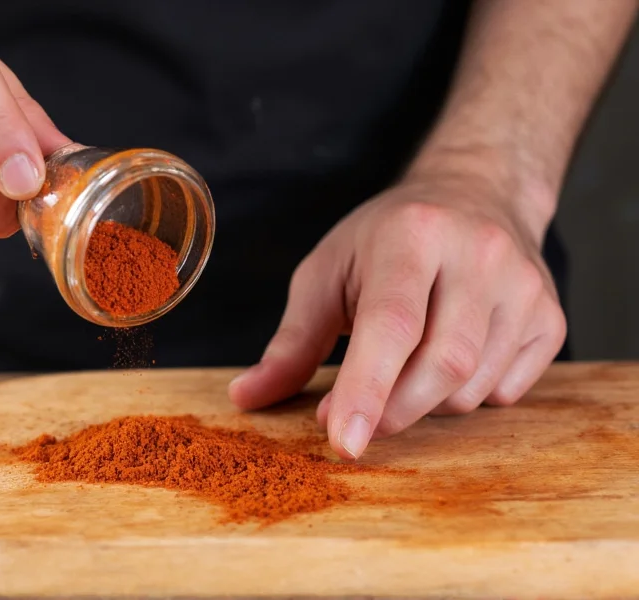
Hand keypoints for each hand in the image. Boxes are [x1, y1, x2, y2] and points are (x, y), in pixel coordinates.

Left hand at [228, 171, 566, 458]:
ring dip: (425, 403)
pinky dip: (466, 396)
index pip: (392, 325)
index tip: (344, 442)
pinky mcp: (551, 315)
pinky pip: (507, 391)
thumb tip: (245, 397)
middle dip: (391, 411)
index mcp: (412, 235)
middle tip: (355, 418)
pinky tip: (448, 359)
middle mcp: (478, 254)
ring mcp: (524, 285)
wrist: (475, 196)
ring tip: (405, 365)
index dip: (366, 390)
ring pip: (472, 387)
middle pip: (440, 367)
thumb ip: (292, 341)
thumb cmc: (387, 239)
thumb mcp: (327, 272)